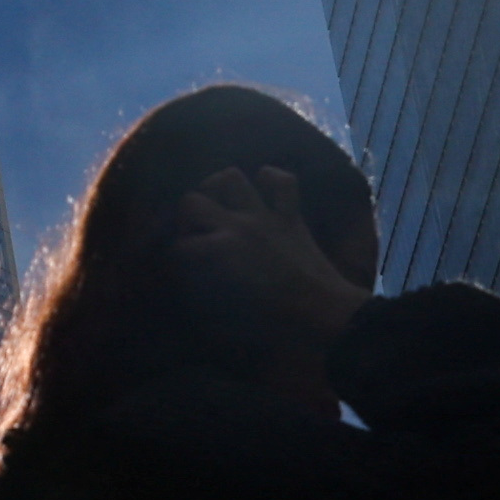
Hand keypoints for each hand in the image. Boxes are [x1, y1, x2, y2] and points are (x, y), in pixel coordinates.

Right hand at [165, 164, 366, 343]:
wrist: (325, 313)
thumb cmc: (276, 321)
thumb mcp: (230, 315)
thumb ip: (207, 291)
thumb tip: (192, 281)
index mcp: (220, 251)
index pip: (180, 246)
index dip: (174, 257)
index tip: (179, 266)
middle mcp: (238, 225)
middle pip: (191, 201)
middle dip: (184, 218)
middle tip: (193, 233)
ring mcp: (266, 215)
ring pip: (232, 177)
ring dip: (219, 188)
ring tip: (220, 203)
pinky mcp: (291, 216)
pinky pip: (283, 181)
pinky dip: (271, 180)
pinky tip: (263, 191)